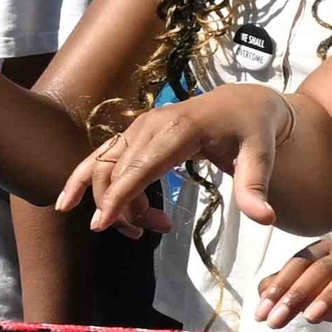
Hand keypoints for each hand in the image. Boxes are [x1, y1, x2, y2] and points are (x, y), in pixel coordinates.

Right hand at [58, 87, 291, 236]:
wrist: (243, 101)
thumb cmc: (252, 129)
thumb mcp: (261, 156)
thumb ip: (256, 187)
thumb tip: (265, 218)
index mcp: (179, 129)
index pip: (141, 166)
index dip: (120, 196)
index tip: (101, 224)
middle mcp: (150, 125)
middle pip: (118, 172)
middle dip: (126, 209)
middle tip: (156, 229)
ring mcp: (138, 128)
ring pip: (105, 168)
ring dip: (112, 202)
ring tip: (138, 228)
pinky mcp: (133, 134)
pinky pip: (100, 158)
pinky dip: (82, 180)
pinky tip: (66, 203)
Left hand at [255, 239, 331, 331]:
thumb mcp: (305, 291)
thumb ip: (282, 289)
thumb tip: (262, 292)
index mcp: (324, 251)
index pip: (298, 263)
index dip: (278, 287)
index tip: (261, 314)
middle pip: (321, 269)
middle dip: (296, 294)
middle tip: (277, 321)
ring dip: (329, 296)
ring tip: (310, 318)